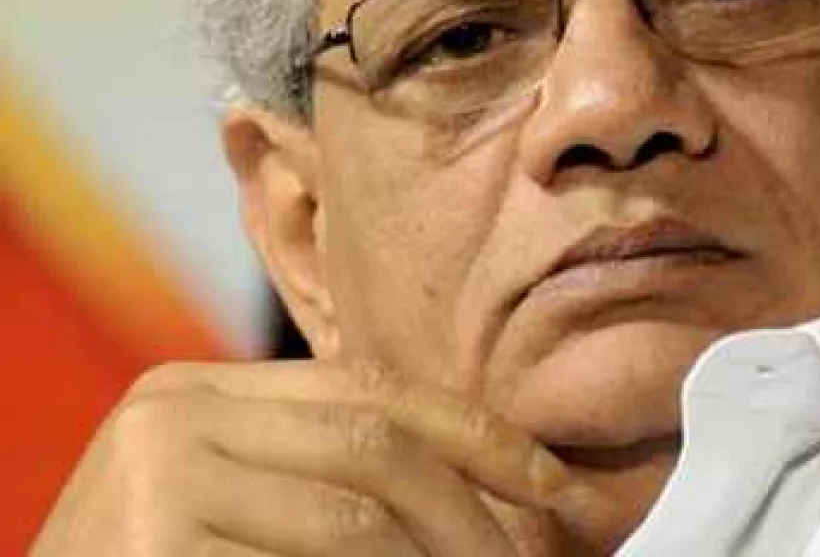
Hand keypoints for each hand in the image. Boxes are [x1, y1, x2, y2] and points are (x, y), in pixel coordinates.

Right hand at [31, 360, 574, 555]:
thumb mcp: (240, 507)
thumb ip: (326, 476)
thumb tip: (489, 494)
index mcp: (200, 389)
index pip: (372, 389)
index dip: (479, 433)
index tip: (556, 484)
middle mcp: (173, 411)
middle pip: (375, 446)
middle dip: (475, 511)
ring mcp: (155, 475)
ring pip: (356, 522)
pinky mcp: (153, 543)